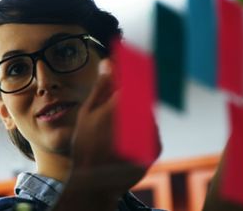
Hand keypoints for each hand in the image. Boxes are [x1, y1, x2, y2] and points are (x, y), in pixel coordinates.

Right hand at [53, 59, 155, 210]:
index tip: (128, 60)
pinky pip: (151, 130)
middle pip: (143, 94)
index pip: (134, 75)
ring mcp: (151, 132)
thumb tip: (109, 63)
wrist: (95, 182)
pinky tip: (124, 141)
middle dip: (131, 94)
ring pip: (147, 112)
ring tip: (115, 130)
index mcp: (123, 103)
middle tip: (115, 106)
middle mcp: (142, 115)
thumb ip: (102, 86)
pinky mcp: (156, 147)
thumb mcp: (87, 112)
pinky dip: (141, 131)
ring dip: (136, 114)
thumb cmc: (86, 145)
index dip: (131, 67)